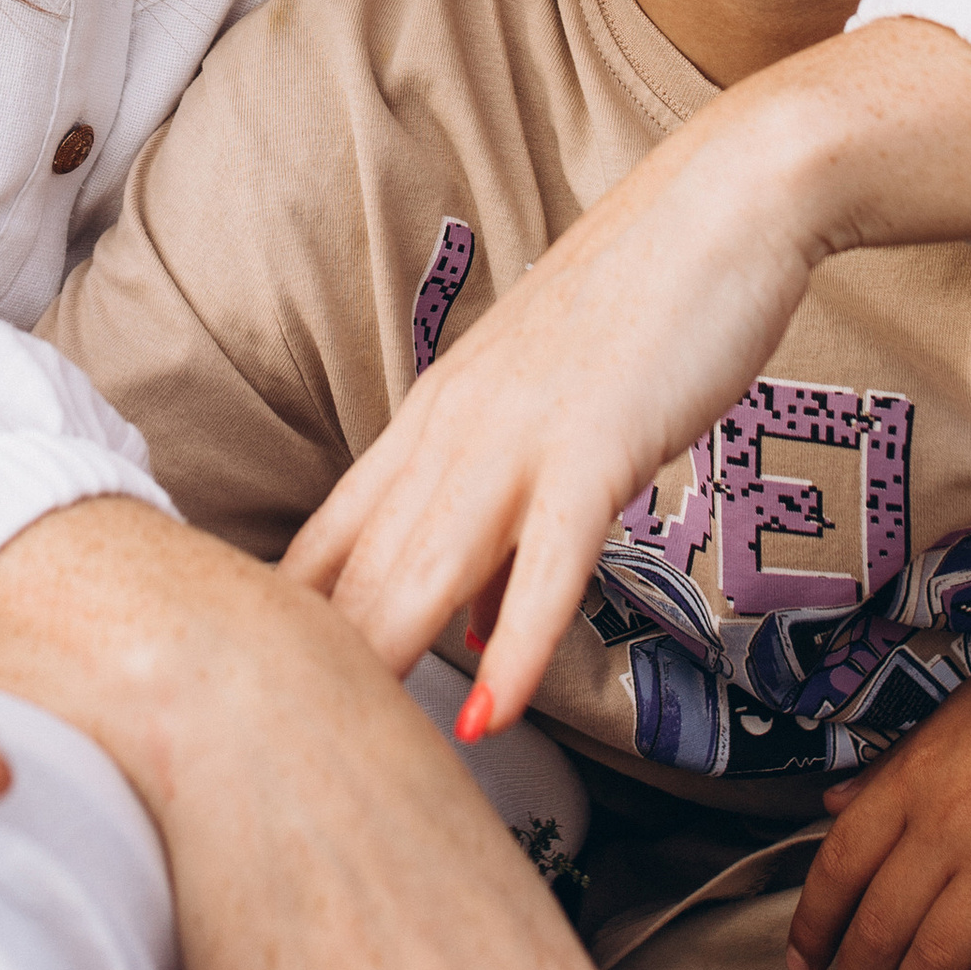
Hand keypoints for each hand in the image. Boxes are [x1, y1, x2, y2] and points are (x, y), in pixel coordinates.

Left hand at [286, 24, 970, 737]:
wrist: (725, 202)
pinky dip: (515, 643)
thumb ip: (498, 524)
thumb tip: (463, 626)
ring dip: (384, 667)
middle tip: (267, 763)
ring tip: (342, 766)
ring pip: (428, 569)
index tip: (245, 703)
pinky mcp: (596, 441)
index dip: (284, 628)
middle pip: (359, 570)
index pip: (329, 541)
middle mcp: (453, 428)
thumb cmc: (646, 307)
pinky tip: (490, 715)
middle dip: (311, 669)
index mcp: (433, 418)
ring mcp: (519, 434)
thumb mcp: (549, 416)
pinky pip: (548, 560)